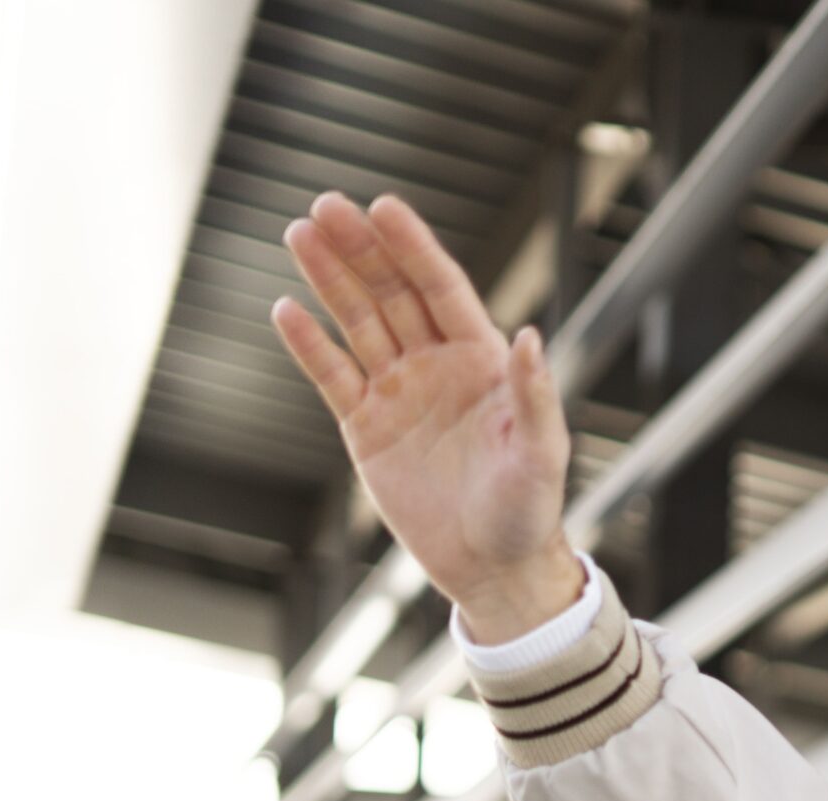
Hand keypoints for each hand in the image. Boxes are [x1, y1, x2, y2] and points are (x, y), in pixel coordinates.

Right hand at [271, 191, 581, 637]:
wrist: (493, 567)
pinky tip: (286, 308)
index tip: (384, 206)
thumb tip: (531, 337)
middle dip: (361, 249)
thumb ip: (533, 396)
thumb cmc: (529, 510)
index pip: (442, 288)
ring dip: (330, 280)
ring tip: (299, 234)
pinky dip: (310, 345)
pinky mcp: (366, 429)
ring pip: (358, 323)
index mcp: (483, 362)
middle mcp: (438, 367)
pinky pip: (333, 376)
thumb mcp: (542, 453)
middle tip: (325, 205)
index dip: (413, 247)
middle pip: (392, 293)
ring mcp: (399, 394)